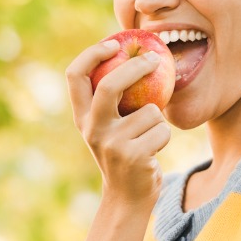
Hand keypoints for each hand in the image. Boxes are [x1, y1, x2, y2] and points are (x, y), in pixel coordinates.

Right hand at [66, 39, 171, 206]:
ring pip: (150, 110)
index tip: (113, 43)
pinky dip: (165, 137)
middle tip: (155, 59)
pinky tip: (154, 151)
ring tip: (148, 138)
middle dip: (135, 67)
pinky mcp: (134, 156)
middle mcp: (91, 128)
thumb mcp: (109, 126)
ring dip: (158, 121)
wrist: (128, 198)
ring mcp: (111, 143)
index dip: (91, 54)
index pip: (74, 75)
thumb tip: (135, 53)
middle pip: (110, 85)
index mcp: (81, 117)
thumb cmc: (124, 152)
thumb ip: (112, 99)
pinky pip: (162, 129)